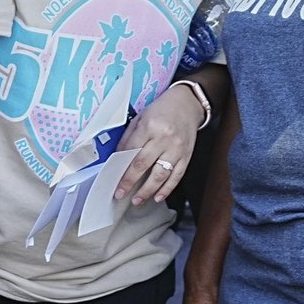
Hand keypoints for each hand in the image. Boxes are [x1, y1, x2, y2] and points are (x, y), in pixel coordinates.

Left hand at [113, 82, 201, 207]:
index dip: (121, 169)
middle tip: (120, 194)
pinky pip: (177, 176)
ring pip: (161, 174)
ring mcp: (177, 148)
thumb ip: (130, 137)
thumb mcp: (141, 117)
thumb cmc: (163, 109)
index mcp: (150, 126)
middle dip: (130, 182)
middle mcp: (164, 138)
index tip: (114, 181)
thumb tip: (119, 157)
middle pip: (143, 164)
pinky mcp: (187, 156)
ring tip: (138, 200)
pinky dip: (167, 188)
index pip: (131, 151)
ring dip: (148, 190)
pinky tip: (158, 196)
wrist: (188, 103)